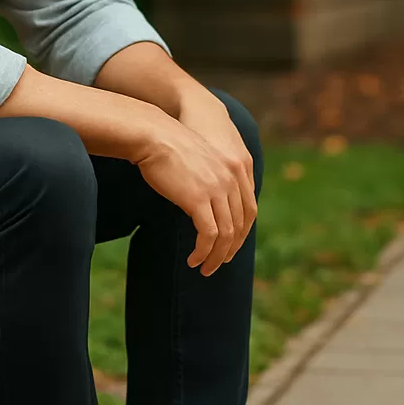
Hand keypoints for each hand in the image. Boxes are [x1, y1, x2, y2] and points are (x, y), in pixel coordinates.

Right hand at [132, 105, 255, 276]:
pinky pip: (209, 235)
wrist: (155, 136)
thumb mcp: (201, 160)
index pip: (249, 209)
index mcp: (234, 169)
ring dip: (216, 257)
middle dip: (230, 249)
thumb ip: (211, 177)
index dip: (241, 233)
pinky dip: (203, 252)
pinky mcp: (199, 199)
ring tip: (204, 268)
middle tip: (218, 264)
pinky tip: (193, 259)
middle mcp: (231, 179)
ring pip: (226, 234)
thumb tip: (207, 202)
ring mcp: (217, 188)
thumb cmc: (170, 147)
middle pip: (240, 224)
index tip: (229, 247)